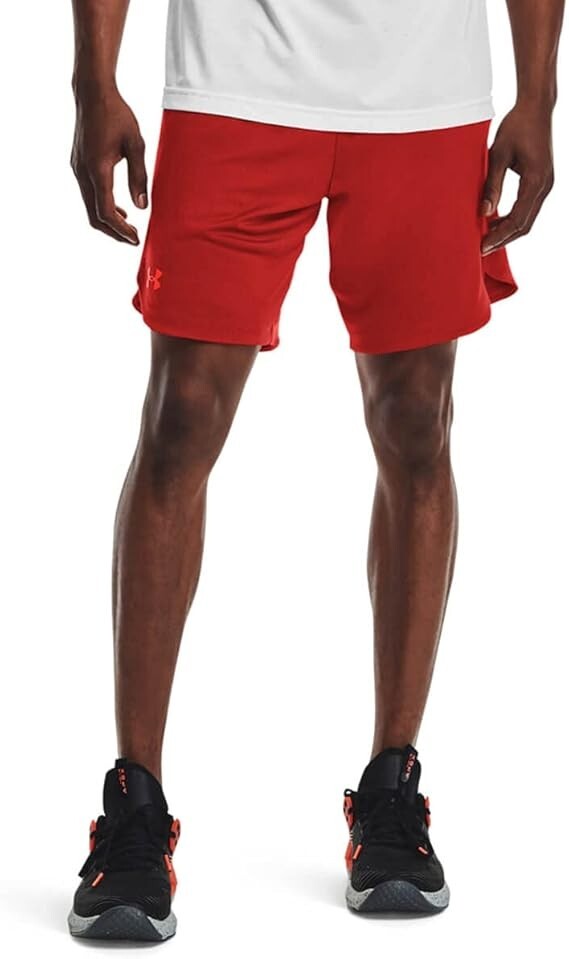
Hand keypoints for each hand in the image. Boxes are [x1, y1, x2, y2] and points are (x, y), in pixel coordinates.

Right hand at [71, 88, 147, 243]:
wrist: (92, 92)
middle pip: (94, 215)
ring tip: (129, 225)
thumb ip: (139, 176)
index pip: (106, 212)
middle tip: (133, 238)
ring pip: (89, 206)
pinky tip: (118, 206)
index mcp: (98, 169)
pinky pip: (88, 194)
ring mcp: (77, 169)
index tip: (136, 239)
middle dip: (114, 231)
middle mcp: (82, 172)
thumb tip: (142, 206)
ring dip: (108, 220)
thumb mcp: (136, 144)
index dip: (121, 230)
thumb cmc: (117, 114)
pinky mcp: (77, 164)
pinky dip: (101, 205)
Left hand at [481, 103, 553, 255]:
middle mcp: (545, 186)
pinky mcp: (541, 181)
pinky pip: (528, 208)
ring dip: (507, 231)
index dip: (500, 236)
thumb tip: (484, 213)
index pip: (518, 219)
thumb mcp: (498, 154)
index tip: (482, 246)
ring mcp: (545, 184)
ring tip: (486, 238)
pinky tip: (495, 221)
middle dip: (503, 239)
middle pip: (525, 225)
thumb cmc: (517, 125)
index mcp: (536, 180)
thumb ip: (492, 185)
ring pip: (527, 219)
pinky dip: (512, 218)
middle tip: (482, 249)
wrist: (536, 107)